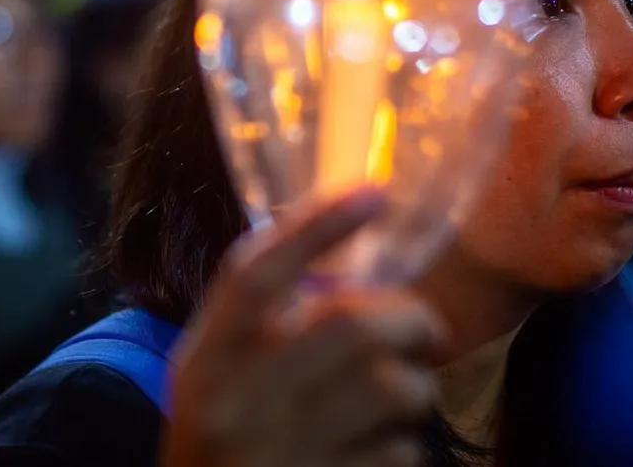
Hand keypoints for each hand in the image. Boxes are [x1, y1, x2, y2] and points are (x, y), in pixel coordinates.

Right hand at [161, 189, 445, 466]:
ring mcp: (280, 456)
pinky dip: (405, 441)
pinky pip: (398, 452)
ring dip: (418, 382)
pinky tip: (383, 442)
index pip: (256, 274)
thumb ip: (259, 310)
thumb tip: (340, 237)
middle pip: (348, 325)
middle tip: (425, 326)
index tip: (374, 191)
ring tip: (408, 388)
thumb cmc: (220, 427)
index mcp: (207, 357)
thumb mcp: (214, 364)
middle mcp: (238, 402)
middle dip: (411, 317)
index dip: (318, 225)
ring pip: (389, 387)